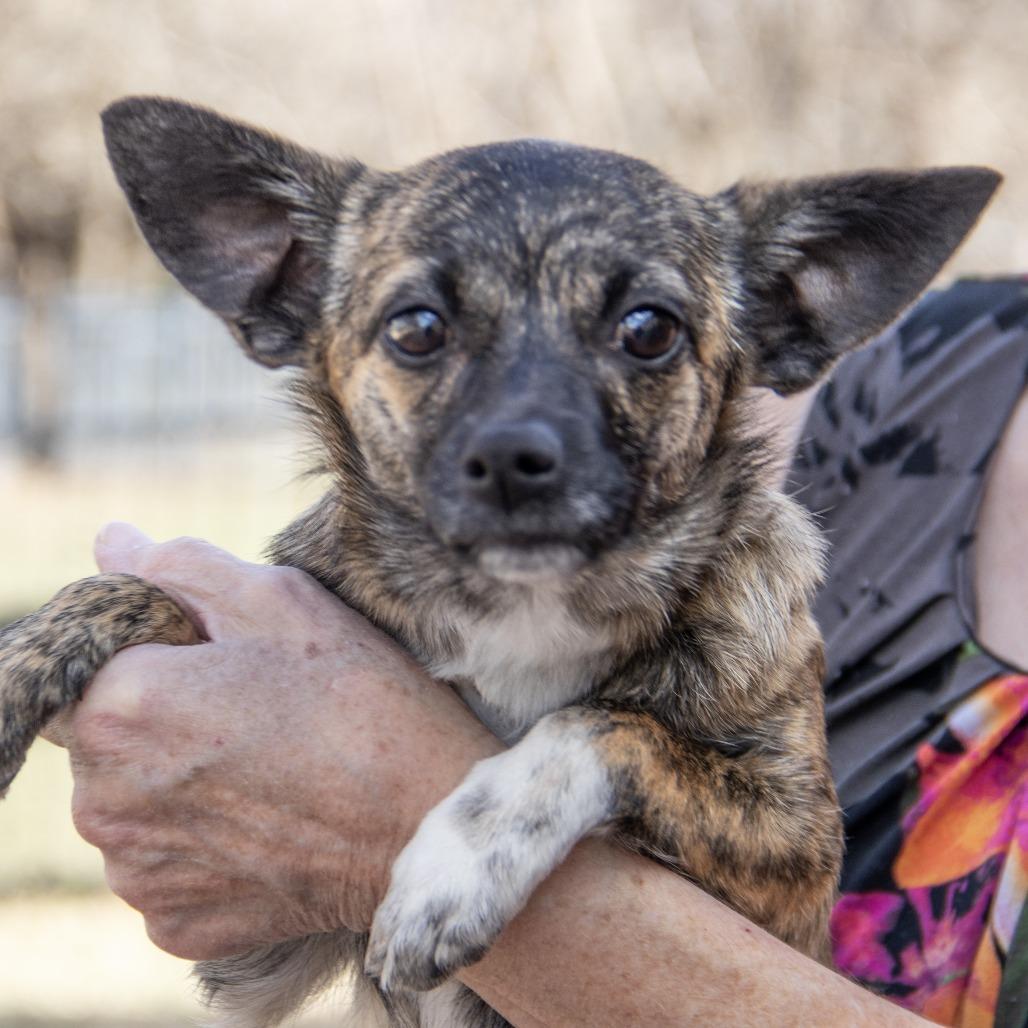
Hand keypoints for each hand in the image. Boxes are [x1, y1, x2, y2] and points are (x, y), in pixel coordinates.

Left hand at [55, 523, 499, 960]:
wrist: (426, 824)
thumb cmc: (361, 700)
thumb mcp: (283, 603)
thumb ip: (181, 566)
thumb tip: (112, 543)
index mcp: (121, 706)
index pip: (90, 658)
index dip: (153, 650)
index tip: (221, 660)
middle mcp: (104, 799)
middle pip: (104, 735)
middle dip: (160, 715)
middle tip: (255, 709)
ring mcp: (137, 871)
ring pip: (132, 802)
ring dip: (177, 781)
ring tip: (268, 767)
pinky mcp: (172, 922)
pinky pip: (164, 864)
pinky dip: (203, 842)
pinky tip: (267, 821)